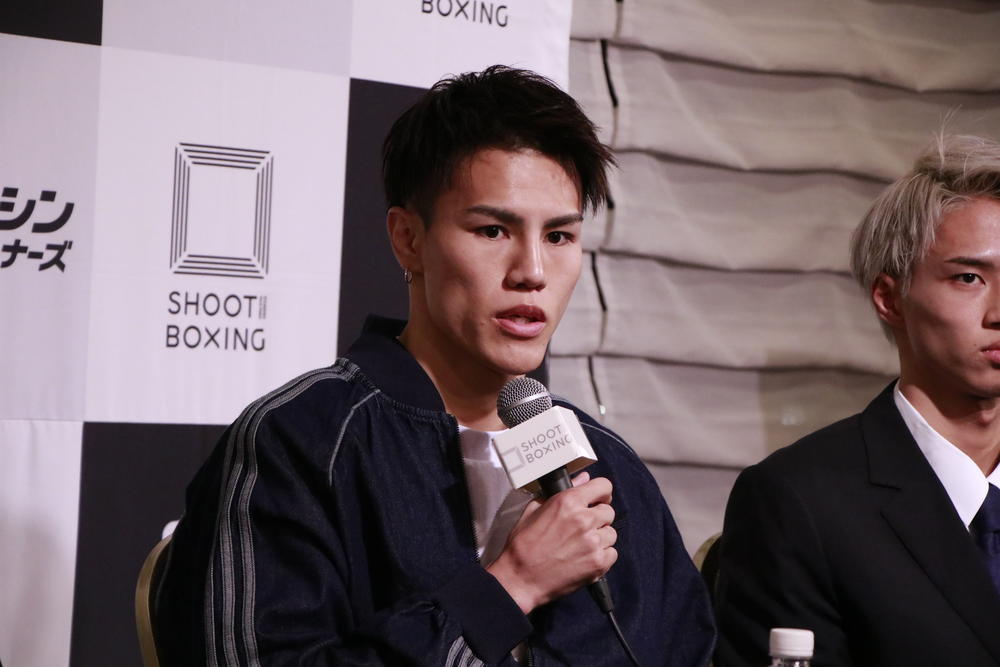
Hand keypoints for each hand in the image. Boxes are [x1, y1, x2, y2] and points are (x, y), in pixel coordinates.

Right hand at [486, 472, 616, 613]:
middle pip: (609, 511)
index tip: (598, 500)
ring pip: (611, 533)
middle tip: (583, 528)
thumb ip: (562, 492)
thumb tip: (583, 479)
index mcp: (568, 501)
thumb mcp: (535, 509)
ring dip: (600, 538)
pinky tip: (584, 558)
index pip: (604, 486)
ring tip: (581, 546)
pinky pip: (612, 553)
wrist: (520, 578)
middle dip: (598, 518)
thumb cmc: (523, 544)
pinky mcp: (598, 563)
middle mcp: (584, 519)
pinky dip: (601, 556)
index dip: (601, 493)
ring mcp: (593, 542)